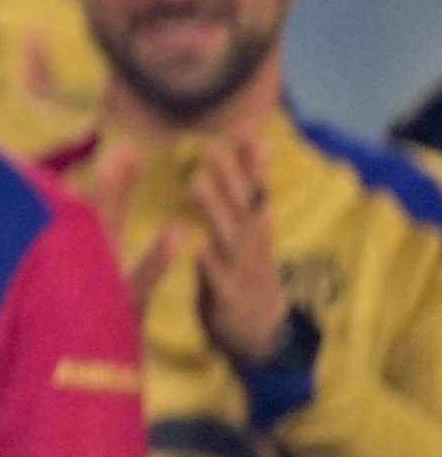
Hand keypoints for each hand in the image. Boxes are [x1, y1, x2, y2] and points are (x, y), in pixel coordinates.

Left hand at [183, 134, 289, 366]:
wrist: (260, 330)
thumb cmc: (244, 270)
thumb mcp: (248, 233)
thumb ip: (242, 196)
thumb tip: (243, 153)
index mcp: (255, 227)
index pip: (256, 187)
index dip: (253, 159)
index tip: (247, 126)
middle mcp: (252, 244)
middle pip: (244, 205)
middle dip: (231, 175)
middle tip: (211, 146)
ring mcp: (243, 269)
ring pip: (229, 236)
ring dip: (215, 209)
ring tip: (195, 180)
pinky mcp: (229, 297)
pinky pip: (218, 279)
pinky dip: (210, 263)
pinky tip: (197, 247)